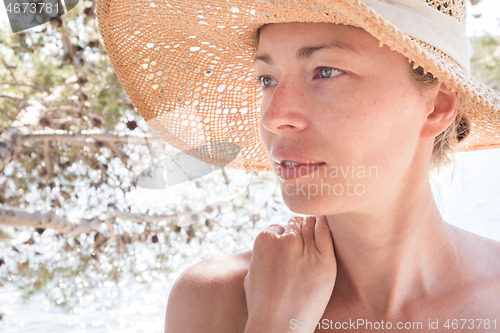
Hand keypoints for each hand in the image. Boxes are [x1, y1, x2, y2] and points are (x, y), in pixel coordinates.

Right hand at [243, 216, 336, 332]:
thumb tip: (270, 245)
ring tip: (310, 241)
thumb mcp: (251, 273)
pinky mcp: (325, 260)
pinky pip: (325, 233)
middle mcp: (285, 241)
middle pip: (294, 225)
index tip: (285, 249)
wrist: (278, 327)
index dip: (281, 238)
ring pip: (310, 226)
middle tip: (299, 247)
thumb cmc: (262, 305)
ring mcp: (306, 250)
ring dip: (310, 229)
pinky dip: (324, 227)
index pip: (278, 228)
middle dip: (296, 233)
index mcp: (264, 240)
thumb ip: (260, 254)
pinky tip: (324, 227)